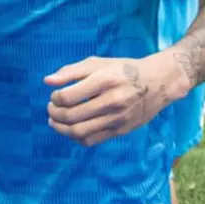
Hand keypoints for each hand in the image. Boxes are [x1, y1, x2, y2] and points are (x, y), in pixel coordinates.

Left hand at [44, 55, 179, 147]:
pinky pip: (91, 140)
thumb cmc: (124, 70)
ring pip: (79, 132)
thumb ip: (71, 71)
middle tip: (51, 108)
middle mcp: (111, 101)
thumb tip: (47, 81)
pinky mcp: (120, 131)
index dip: (55, 98)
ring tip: (55, 121)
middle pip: (71, 116)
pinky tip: (72, 129)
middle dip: (54, 113)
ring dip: (61, 128)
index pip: (68, 96)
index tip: (54, 95)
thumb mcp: (99, 63)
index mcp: (104, 80)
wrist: (157, 83)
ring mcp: (117, 119)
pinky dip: (76, 137)